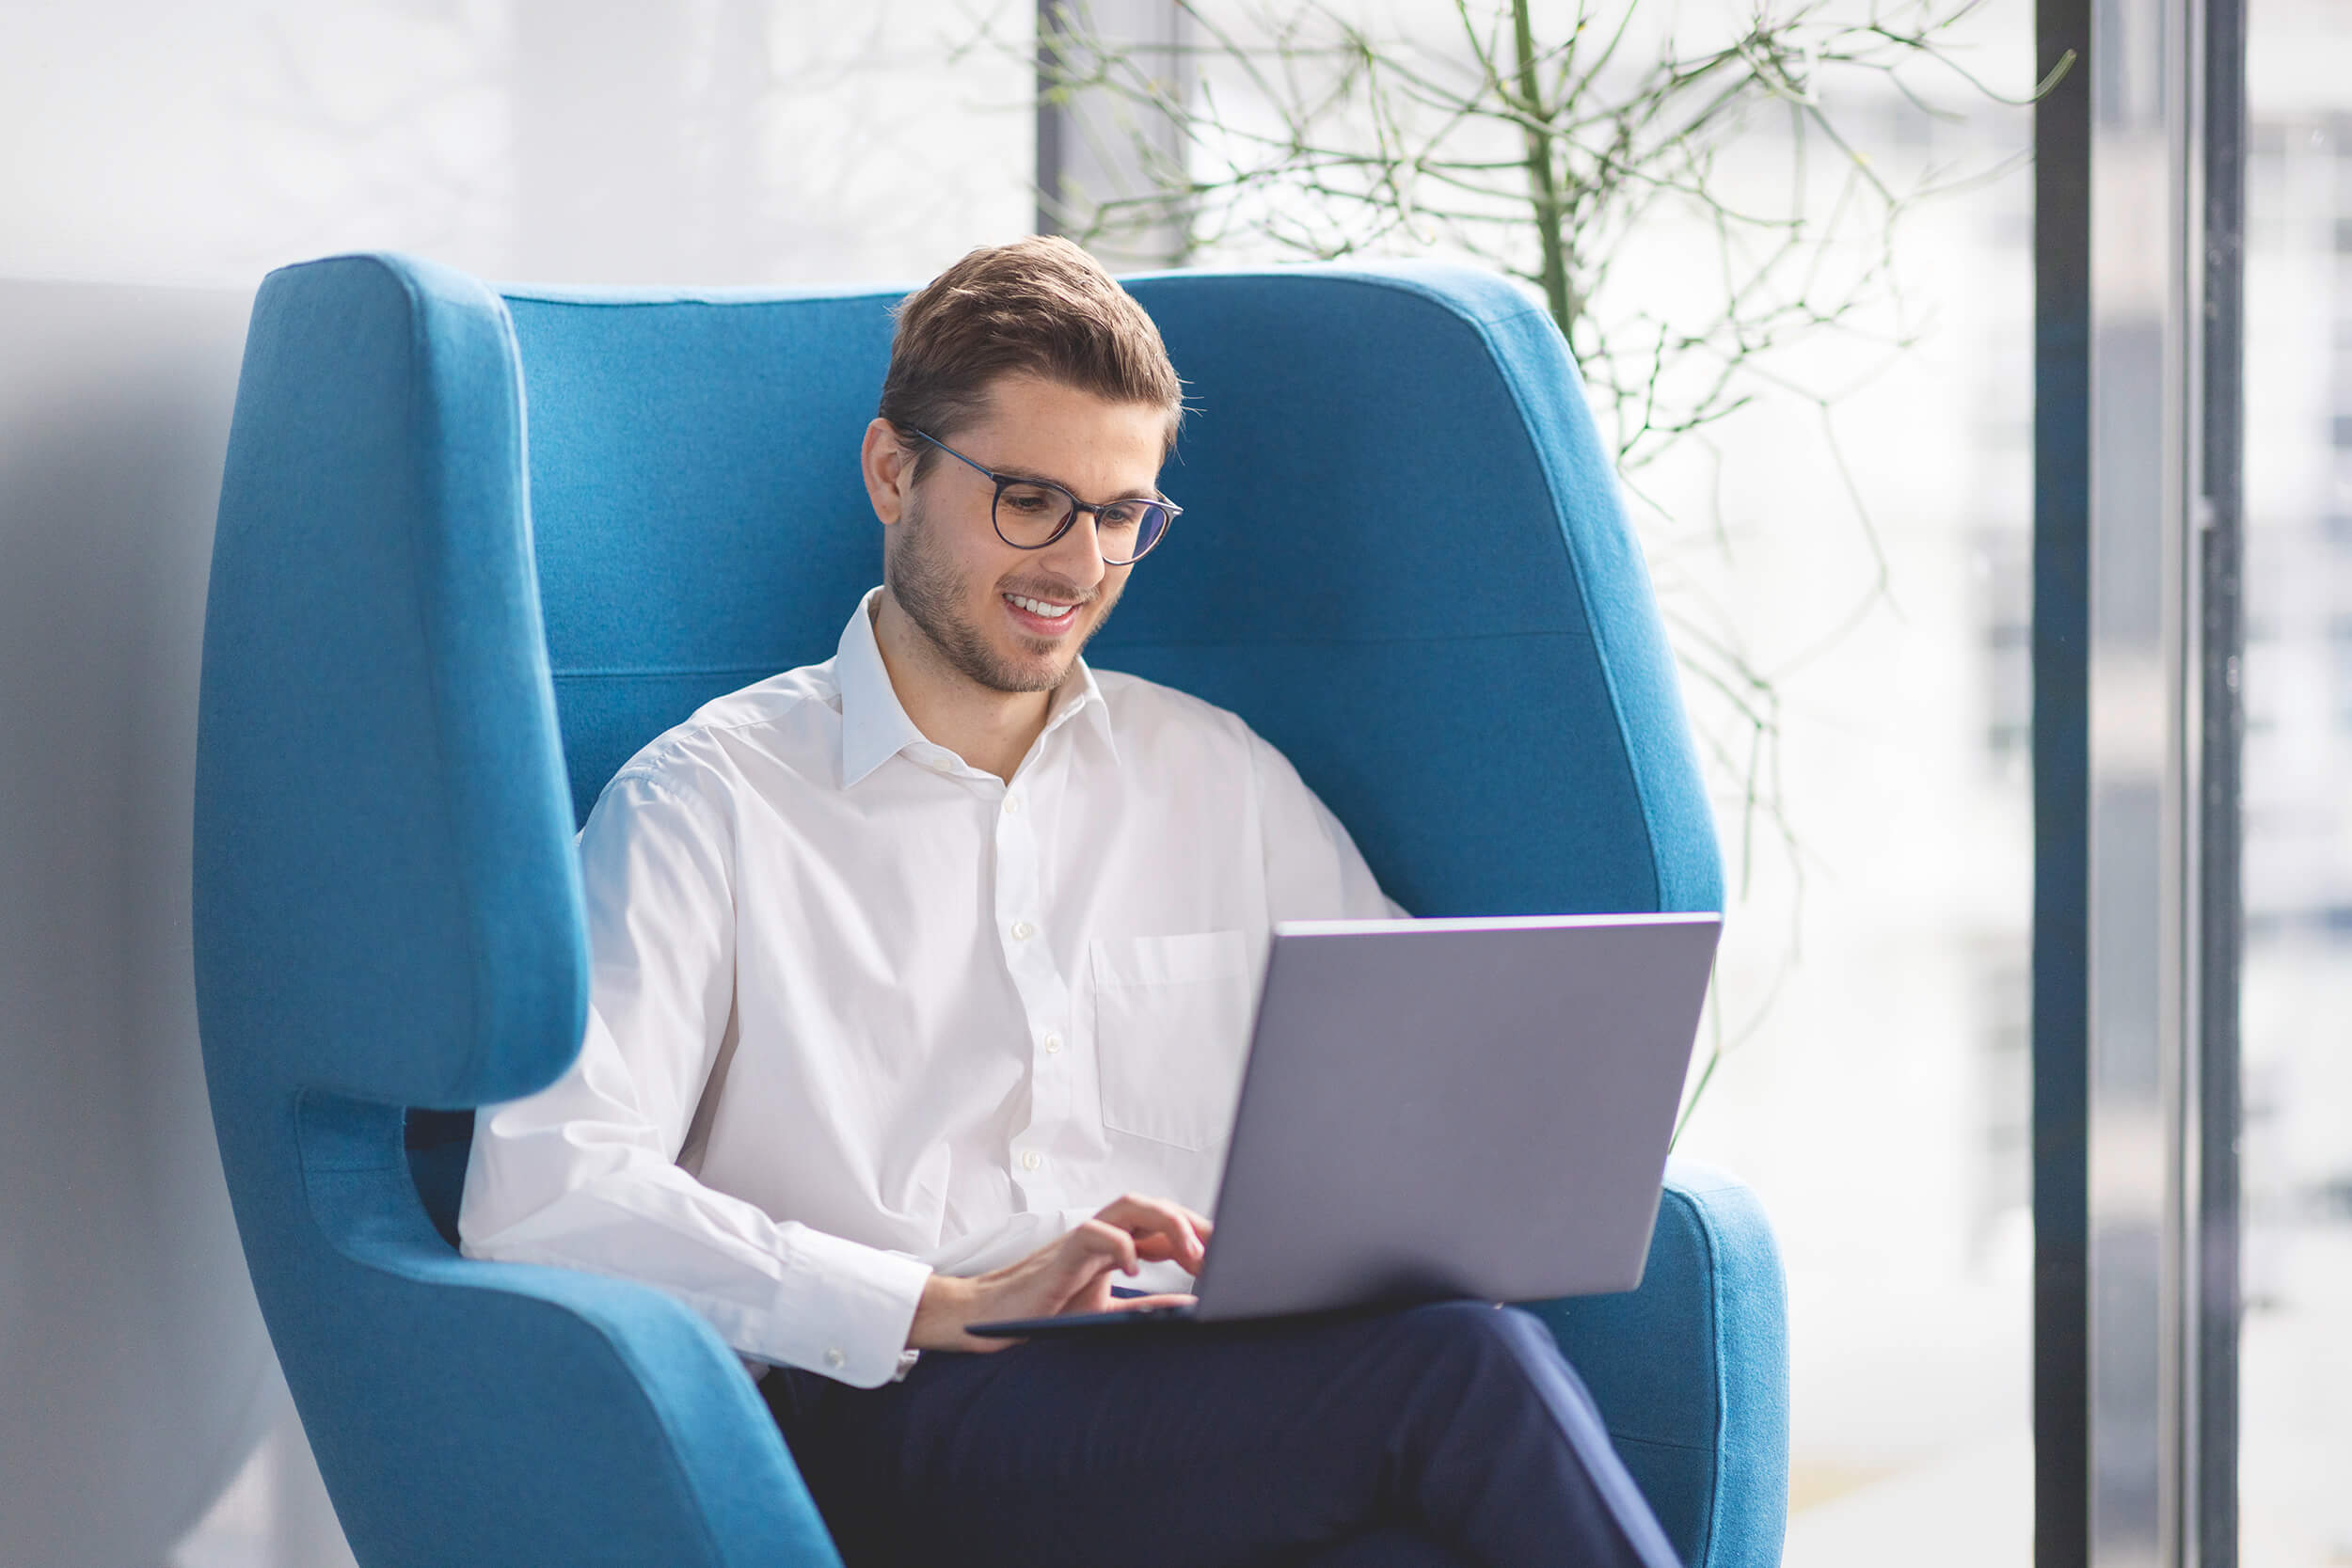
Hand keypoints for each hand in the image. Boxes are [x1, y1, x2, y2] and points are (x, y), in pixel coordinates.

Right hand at [907, 1193, 1212, 1352]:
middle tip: (1220, 1257)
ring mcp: (1081, 1240)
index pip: (1165, 1227)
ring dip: (1168, 1226)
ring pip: (1131, 1207)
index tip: (1229, 1259)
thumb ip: (1148, 1308)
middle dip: (1194, 1226)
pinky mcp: (1060, 1255)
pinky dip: (1120, 1246)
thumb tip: (1192, 1307)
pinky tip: (1137, 1269)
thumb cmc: (1043, 1311)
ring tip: (1192, 1257)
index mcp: (1115, 1246)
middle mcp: (1102, 1235)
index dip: (1200, 1237)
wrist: (989, 1318)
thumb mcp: (1108, 1311)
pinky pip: (1094, 1234)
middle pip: (1155, 1207)